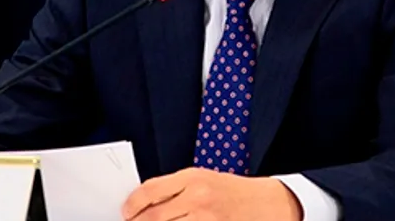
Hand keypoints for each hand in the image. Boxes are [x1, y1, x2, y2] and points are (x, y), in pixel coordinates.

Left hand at [121, 167, 302, 220]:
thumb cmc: (234, 192)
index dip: (132, 205)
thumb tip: (144, 205)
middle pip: (153, 217)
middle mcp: (197, 197)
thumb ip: (176, 190)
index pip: (150, 191)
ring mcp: (206, 219)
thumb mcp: (205, 180)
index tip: (125, 212)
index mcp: (193, 178)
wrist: (269, 204)